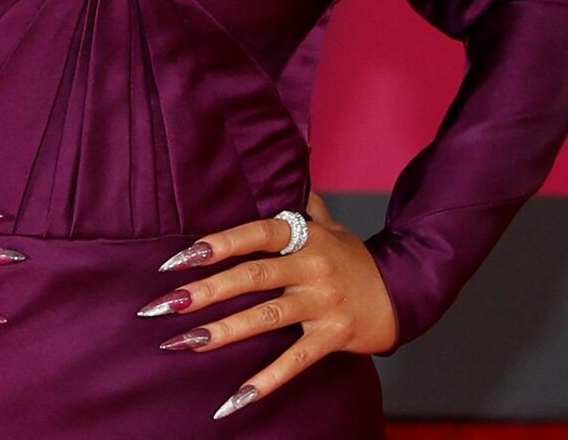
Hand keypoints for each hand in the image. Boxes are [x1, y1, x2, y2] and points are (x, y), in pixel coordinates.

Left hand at [136, 191, 397, 418]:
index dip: (217, 244)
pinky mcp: (333, 337)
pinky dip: (266, 381)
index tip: (177, 259)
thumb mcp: (329, 225)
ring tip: (183, 343)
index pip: (255, 235)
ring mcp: (322, 303)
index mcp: (304, 237)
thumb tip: (278, 170)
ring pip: (266, 318)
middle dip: (204, 291)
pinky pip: (295, 361)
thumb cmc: (354, 258)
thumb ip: (300, 204)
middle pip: (251, 277)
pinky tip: (235, 397)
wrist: (403, 292)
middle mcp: (311, 267)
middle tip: (164, 304)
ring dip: (222, 332)